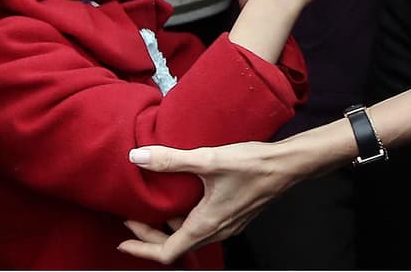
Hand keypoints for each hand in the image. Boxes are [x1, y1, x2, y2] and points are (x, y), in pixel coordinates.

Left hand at [118, 141, 298, 264]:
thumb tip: (137, 156)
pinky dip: (186, 221)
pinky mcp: (235, 216)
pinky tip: (184, 200)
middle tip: (132, 221)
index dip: (142, 248)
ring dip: (169, 229)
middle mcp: (217, 231)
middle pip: (176, 247)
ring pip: (191, 237)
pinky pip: (204, 228)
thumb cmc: (252, 165)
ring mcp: (228, 226)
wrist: (287, 166)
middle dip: (151, 236)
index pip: (167, 253)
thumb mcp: (207, 160)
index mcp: (206, 225)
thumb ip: (171, 160)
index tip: (124, 239)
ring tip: (154, 209)